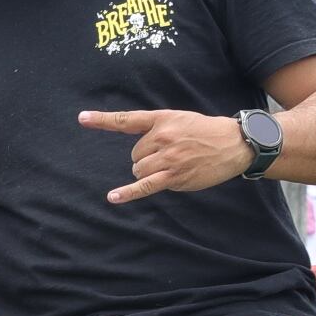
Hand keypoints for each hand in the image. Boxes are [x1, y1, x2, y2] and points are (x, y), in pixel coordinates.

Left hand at [82, 110, 251, 203]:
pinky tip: (113, 197)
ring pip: (139, 170)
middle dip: (147, 158)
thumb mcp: (179, 119)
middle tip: (172, 153)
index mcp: (161, 120)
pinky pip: (145, 186)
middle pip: (134, 155)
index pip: (127, 120)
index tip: (82, 118)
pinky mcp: (173, 177)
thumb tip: (139, 148)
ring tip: (173, 165)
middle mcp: (161, 138)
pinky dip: (128, 193)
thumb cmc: (205, 131)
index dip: (102, 120)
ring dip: (149, 172)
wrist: (234, 143)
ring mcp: (167, 158)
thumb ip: (156, 128)